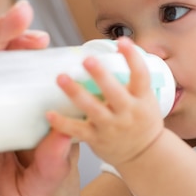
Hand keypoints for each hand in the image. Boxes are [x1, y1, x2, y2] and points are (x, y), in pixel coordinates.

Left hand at [47, 37, 164, 165]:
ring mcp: (112, 126)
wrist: (144, 154)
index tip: (122, 41)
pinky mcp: (97, 139)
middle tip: (87, 59)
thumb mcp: (146, 99)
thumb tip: (120, 48)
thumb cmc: (142, 120)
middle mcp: (128, 112)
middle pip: (115, 92)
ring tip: (61, 78)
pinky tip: (49, 113)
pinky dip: (62, 123)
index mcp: (142, 98)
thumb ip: (133, 79)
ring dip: (76, 93)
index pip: (141, 75)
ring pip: (93, 109)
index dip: (133, 58)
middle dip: (101, 75)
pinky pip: (77, 130)